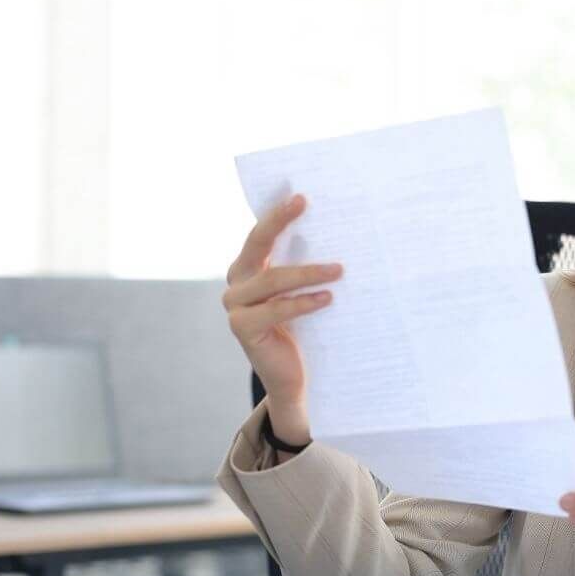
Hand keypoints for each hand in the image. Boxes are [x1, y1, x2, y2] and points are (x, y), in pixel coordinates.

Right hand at [222, 193, 343, 427]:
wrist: (292, 378)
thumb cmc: (303, 330)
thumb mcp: (302, 293)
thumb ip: (303, 267)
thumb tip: (337, 234)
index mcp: (247, 268)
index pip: (259, 234)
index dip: (277, 214)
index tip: (300, 196)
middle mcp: (236, 283)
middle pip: (257, 245)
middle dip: (280, 222)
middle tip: (304, 204)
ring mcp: (236, 306)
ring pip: (273, 279)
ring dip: (309, 272)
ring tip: (339, 270)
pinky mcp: (242, 328)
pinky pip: (277, 309)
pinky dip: (304, 302)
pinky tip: (328, 297)